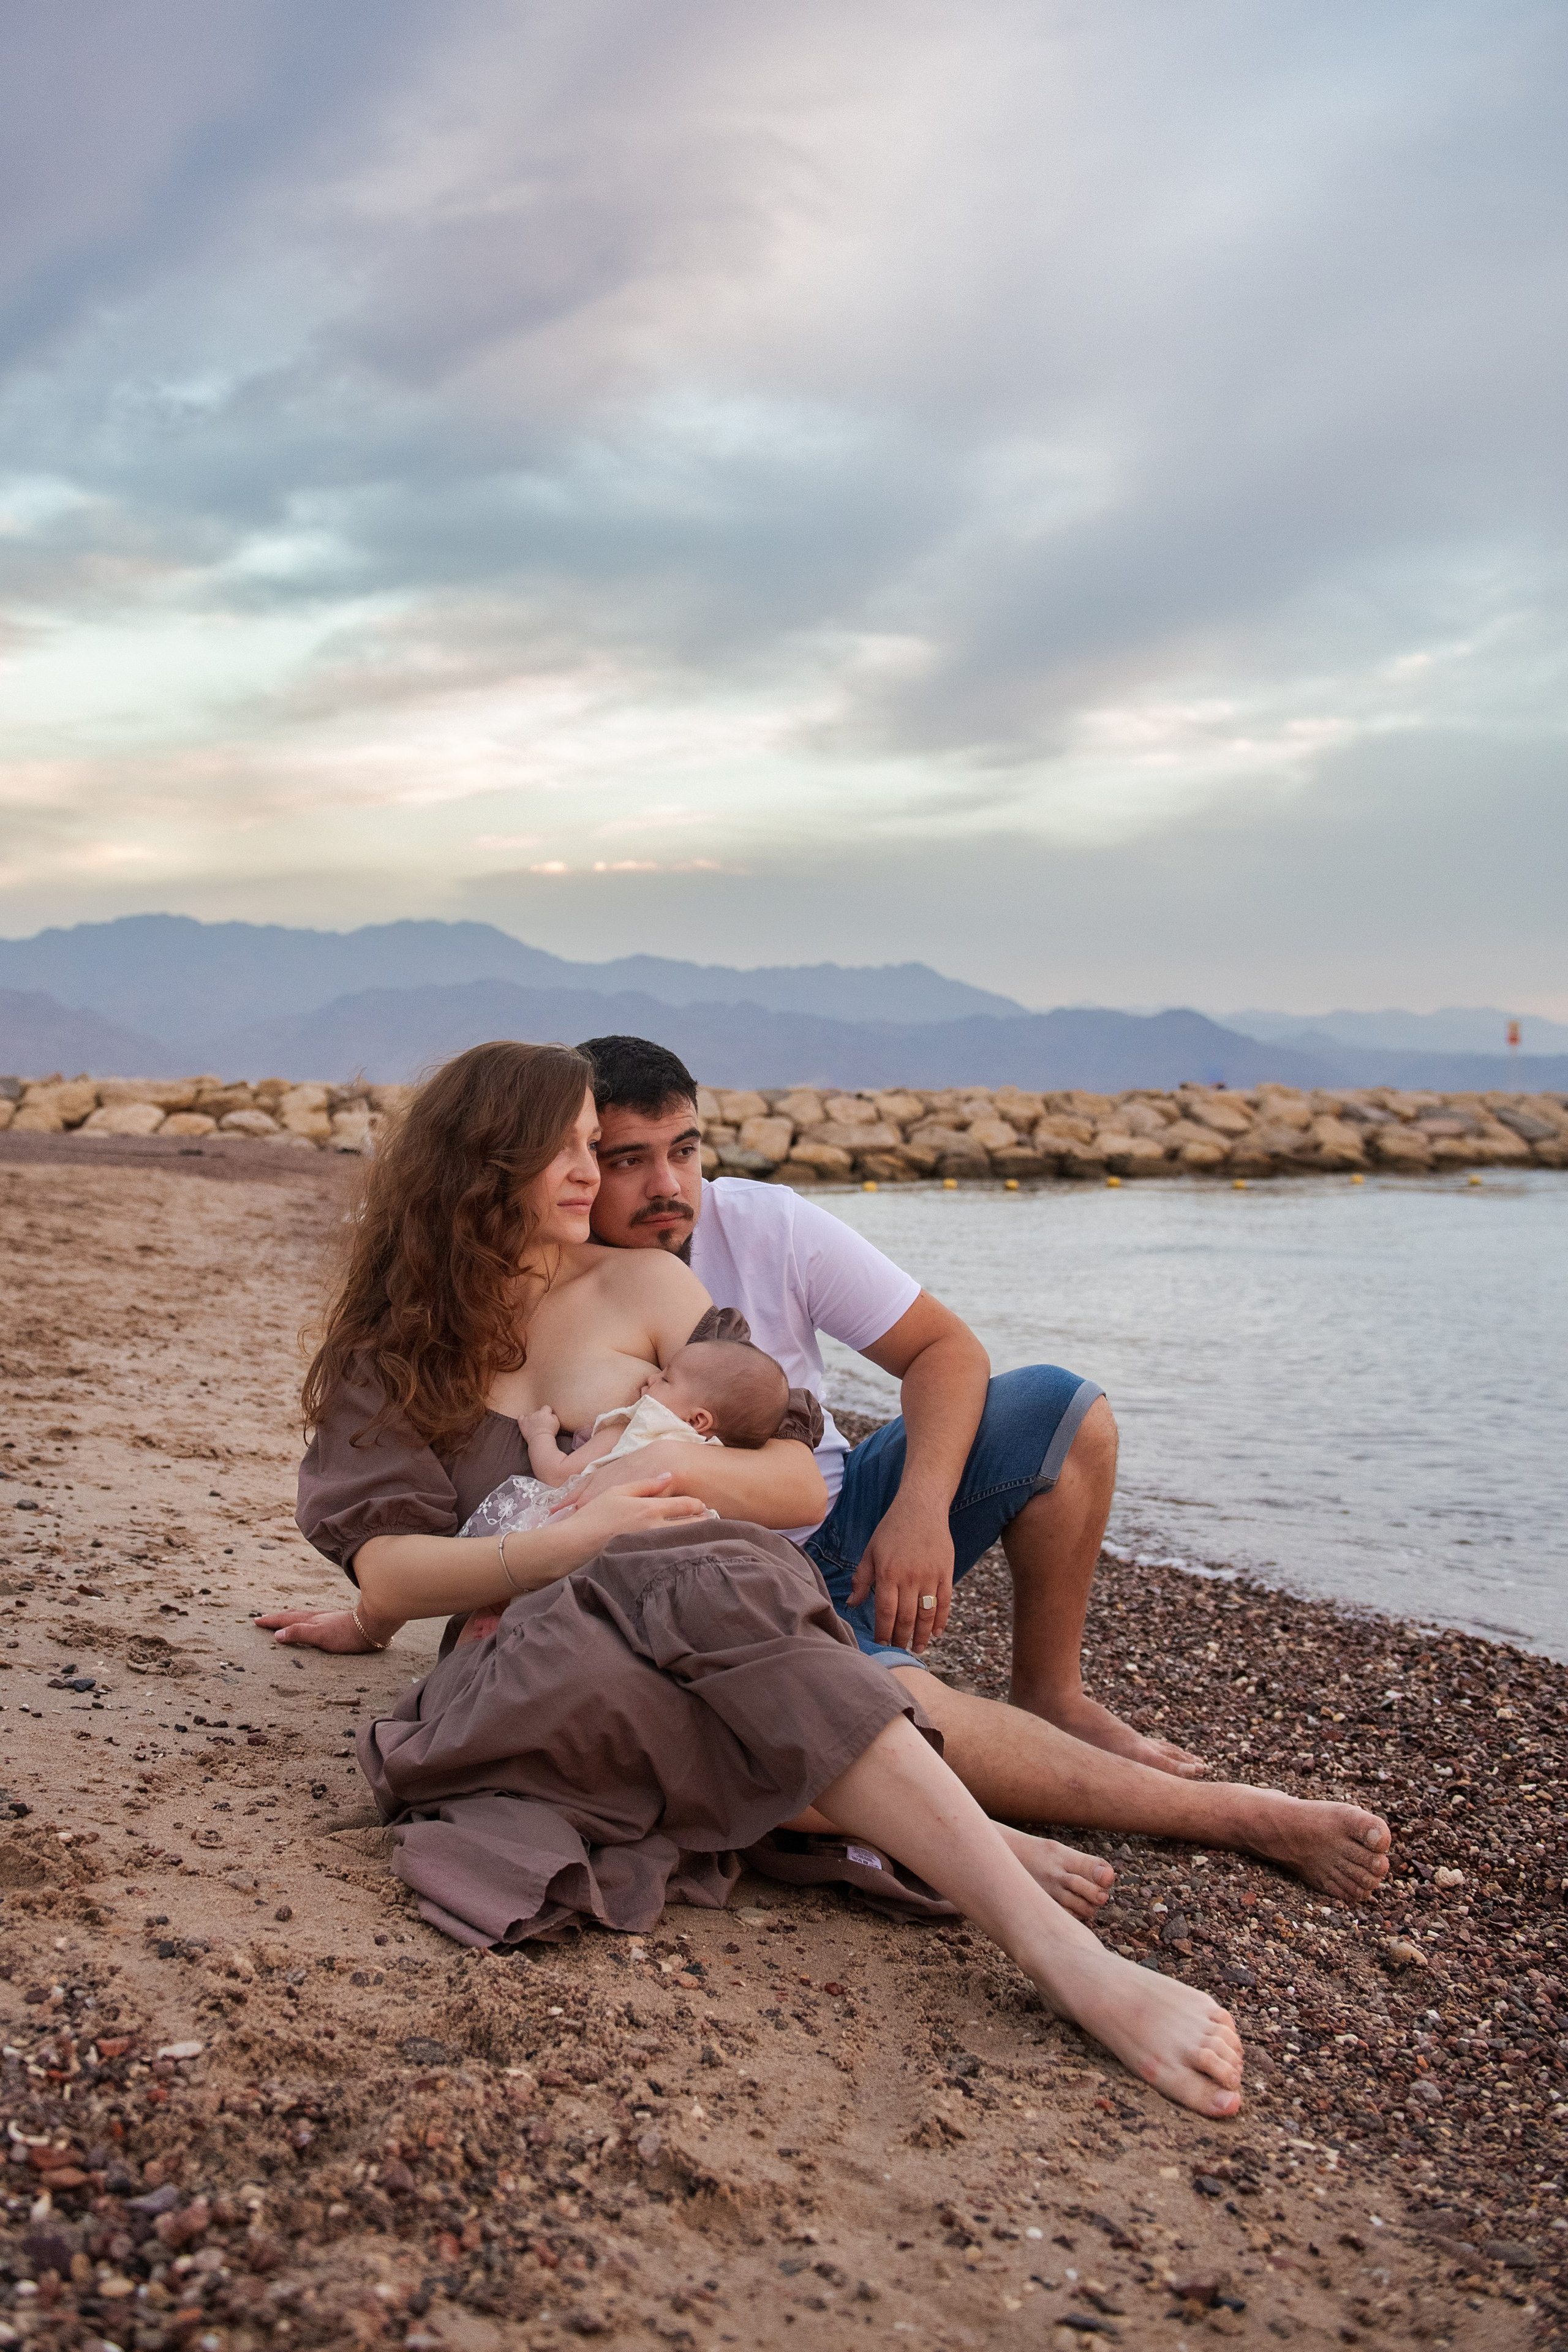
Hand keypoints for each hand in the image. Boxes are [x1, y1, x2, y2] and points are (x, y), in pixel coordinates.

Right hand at [253, 1606, 389, 1652]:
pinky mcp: (337, 1622)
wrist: (374, 1626)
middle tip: (263, 1619)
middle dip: (277, 1617)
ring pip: (303, 1616)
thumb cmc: (347, 1634)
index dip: (271, 1621)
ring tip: (282, 1619)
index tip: (256, 1621)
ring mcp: (327, 1618)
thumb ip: (299, 1634)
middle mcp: (317, 1617)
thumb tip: (277, 1635)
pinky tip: (310, 1623)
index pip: (286, 1620)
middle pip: (293, 1615)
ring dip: (290, 1618)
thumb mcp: (320, 1636)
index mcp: (311, 1620)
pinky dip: (304, 1620)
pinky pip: (313, 1619)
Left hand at [520, 1407, 559, 1442]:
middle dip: (539, 1416)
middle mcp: (536, 1413)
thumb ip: (553, 1416)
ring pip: (530, 1414)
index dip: (547, 1412)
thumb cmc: (550, 1433)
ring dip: (532, 1419)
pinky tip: (525, 1422)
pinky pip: (520, 1417)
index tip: (547, 1418)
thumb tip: (551, 1414)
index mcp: (544, 1412)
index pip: (546, 1407)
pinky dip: (523, 1418)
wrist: (541, 1440)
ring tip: (534, 1427)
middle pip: (538, 1412)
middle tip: (541, 1425)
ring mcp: (528, 1417)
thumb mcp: (556, 1423)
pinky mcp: (522, 1422)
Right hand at [545, 1473, 711, 1552]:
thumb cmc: (594, 1515)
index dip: (698, 1505)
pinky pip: (670, 1556)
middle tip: (710, 1523)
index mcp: (650, 1508)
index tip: (703, 1506)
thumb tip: (668, 1476)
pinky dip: (679, 1553)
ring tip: (701, 1538)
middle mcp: (655, 1529)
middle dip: (703, 1524)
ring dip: (694, 1539)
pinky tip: (682, 1553)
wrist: (574, 1543)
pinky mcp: (645, 1563)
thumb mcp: (617, 1491)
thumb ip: (645, 1484)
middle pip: (691, 1527)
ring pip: (684, 1543)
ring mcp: (652, 1548)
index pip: (686, 1505)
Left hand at [846, 1496, 954, 1654]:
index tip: (881, 1643)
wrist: (921, 1507)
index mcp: (888, 1573)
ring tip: (918, 1648)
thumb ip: (861, 1580)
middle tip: (900, 1650)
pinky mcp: (946, 1572)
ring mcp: (930, 1576)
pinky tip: (936, 1633)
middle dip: (902, 1638)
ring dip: (922, 1635)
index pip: (885, 1611)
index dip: (883, 1631)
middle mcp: (909, 1577)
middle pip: (906, 1617)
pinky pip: (944, 1602)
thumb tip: (851, 1605)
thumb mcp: (870, 1552)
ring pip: (926, 1614)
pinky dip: (941, 1620)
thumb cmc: (891, 1529)